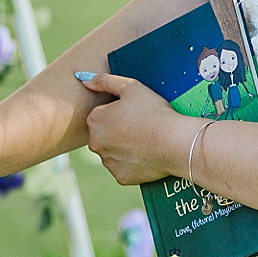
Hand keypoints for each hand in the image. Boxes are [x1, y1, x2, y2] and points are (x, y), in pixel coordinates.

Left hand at [78, 71, 192, 186]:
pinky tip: (147, 154)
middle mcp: (95, 144)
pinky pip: (124, 167)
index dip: (120, 112)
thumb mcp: (131, 87)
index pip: (102, 114)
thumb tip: (82, 79)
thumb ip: (104, 81)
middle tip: (141, 126)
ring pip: (113, 151)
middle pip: (105, 134)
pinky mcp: (120, 177)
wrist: (175, 143)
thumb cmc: (154, 111)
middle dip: (118, 130)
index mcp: (94, 121)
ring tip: (146, 140)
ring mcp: (107, 162)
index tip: (135, 112)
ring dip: (124, 147)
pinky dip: (133, 163)